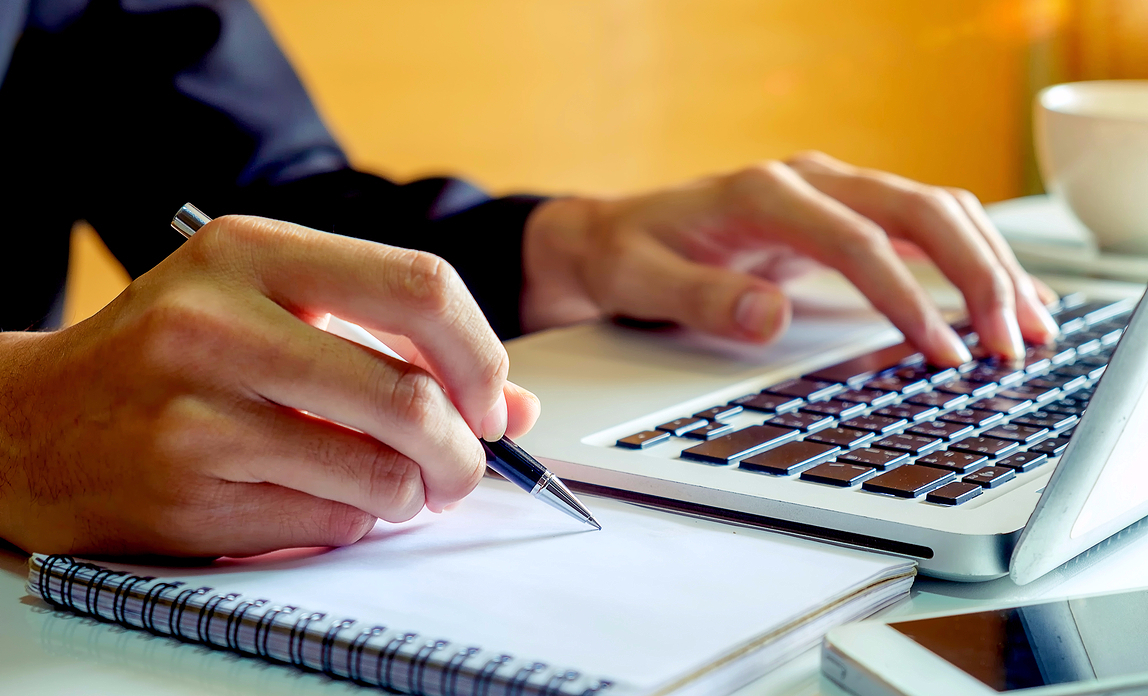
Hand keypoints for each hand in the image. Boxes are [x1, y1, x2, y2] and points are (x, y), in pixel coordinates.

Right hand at [0, 216, 538, 556]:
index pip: (421, 287)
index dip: (481, 355)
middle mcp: (221, 321)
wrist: (30, 422)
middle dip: (463, 450)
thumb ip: (396, 345)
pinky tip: (325, 499)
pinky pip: (330, 522)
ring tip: (396, 485)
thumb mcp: (274, 311)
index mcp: (254, 252)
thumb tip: (514, 405)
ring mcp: (197, 410)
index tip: (491, 399)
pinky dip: (354, 521)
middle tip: (464, 465)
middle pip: (409, 396)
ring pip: (380, 474)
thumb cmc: (170, 357)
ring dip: (413, 494)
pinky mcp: (187, 490)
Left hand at [522, 151, 1058, 365]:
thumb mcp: (641, 281)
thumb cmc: (628, 255)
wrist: (615, 233)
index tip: (939, 352)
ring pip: (935, 209)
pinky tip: (1000, 297)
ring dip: (989, 263)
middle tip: (1010, 343)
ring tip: (1028, 327)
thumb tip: (770, 316)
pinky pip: (922, 225)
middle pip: (919, 208)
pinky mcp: (840, 214)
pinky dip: (969, 257)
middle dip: (976, 273)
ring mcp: (830, 193)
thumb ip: (701, 298)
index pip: (855, 239)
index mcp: (762, 194)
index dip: (904, 296)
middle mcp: (807, 182)